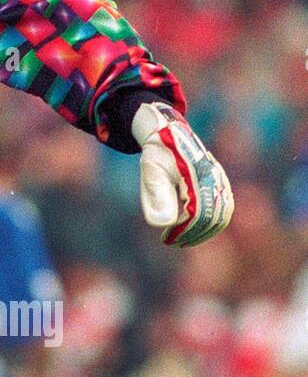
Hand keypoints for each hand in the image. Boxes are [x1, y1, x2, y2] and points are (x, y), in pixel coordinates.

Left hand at [132, 102, 233, 246]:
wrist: (171, 133)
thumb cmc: (159, 154)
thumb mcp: (151, 171)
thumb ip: (156, 195)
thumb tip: (162, 224)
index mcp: (196, 176)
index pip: (195, 214)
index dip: (182, 231)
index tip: (167, 239)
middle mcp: (213, 178)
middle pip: (211, 217)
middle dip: (192, 234)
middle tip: (173, 242)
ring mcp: (220, 180)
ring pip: (221, 215)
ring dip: (204, 231)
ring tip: (183, 240)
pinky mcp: (222, 183)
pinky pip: (225, 208)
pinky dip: (213, 223)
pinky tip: (195, 230)